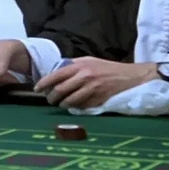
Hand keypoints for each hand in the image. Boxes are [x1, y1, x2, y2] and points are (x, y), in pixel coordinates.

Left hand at [34, 57, 158, 108]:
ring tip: (61, 104)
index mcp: (80, 65)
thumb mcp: (90, 61)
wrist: (130, 77)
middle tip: (49, 100)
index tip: (37, 89)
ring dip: (62, 104)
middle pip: (60, 90)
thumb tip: (57, 72)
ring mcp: (91, 90)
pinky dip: (75, 108)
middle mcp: (84, 77)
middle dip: (51, 97)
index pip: (56, 75)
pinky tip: (75, 106)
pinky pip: (81, 107)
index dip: (44, 84)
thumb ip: (73, 65)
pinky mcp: (97, 100)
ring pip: (69, 101)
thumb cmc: (108, 68)